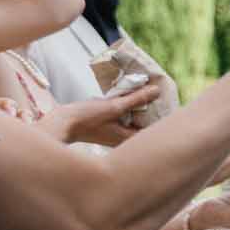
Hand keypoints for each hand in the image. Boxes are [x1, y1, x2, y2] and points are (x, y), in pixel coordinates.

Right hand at [38, 82, 162, 145]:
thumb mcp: (113, 107)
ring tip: (148, 89)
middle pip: (145, 123)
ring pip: (134, 117)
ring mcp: (116, 133)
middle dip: (152, 108)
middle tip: (159, 91)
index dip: (162, 114)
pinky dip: (128, 105)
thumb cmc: (86, 119)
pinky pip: (124, 115)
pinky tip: (129, 94)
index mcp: (129, 140)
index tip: (169, 100)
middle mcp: (124, 139)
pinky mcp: (108, 126)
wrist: (61, 124)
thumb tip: (156, 91)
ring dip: (139, 105)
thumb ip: (136, 99)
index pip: (154, 129)